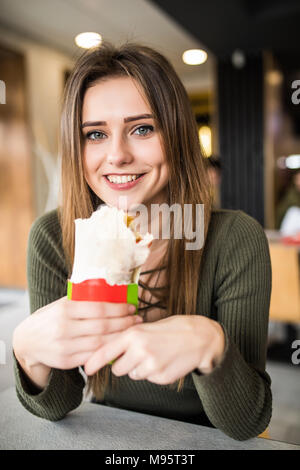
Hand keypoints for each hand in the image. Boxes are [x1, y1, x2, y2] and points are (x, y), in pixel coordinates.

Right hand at [13, 296, 141, 370]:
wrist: (26, 342)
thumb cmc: (48, 319)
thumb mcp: (60, 304)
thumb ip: (80, 300)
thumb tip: (109, 291)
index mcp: (65, 310)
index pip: (98, 308)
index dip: (118, 308)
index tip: (131, 307)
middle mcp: (65, 328)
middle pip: (102, 326)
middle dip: (124, 323)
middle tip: (137, 319)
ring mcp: (65, 346)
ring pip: (100, 343)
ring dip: (120, 337)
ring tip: (132, 331)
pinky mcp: (66, 361)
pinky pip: (92, 356)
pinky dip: (107, 350)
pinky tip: (118, 345)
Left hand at [84, 315, 224, 383]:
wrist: (198, 337)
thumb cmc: (171, 329)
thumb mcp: (146, 327)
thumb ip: (127, 338)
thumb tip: (107, 350)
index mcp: (134, 334)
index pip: (106, 351)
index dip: (93, 361)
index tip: (86, 369)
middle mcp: (140, 350)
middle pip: (117, 368)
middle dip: (123, 365)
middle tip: (136, 355)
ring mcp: (151, 365)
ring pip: (133, 375)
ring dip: (139, 369)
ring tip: (154, 355)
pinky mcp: (160, 377)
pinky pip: (148, 379)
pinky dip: (152, 373)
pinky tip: (163, 361)